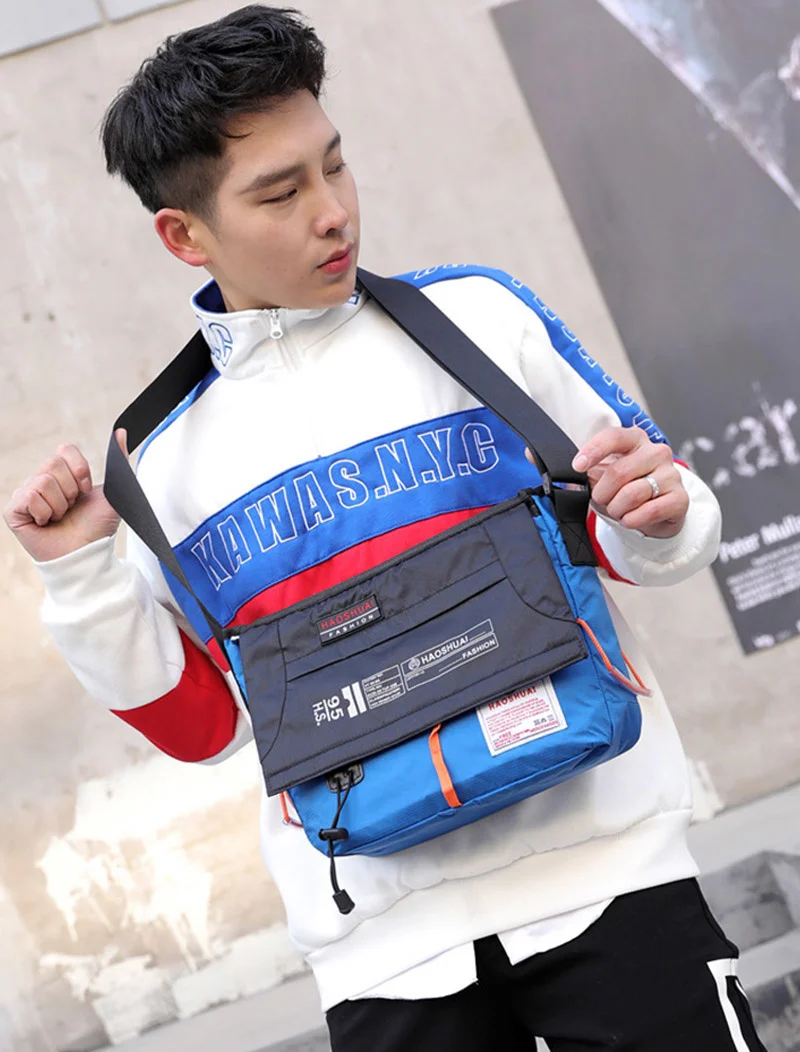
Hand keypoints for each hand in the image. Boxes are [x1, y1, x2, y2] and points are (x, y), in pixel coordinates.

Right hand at [3, 432, 125, 561]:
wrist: (87, 554)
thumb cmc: (97, 527)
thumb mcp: (113, 492)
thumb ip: (118, 461)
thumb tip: (121, 432)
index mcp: (61, 474)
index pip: (65, 450)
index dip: (80, 470)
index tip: (86, 491)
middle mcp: (40, 481)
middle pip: (52, 464)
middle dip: (70, 489)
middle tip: (72, 508)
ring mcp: (25, 495)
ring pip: (43, 481)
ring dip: (60, 504)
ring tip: (61, 517)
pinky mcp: (14, 512)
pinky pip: (29, 496)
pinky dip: (44, 512)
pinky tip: (46, 523)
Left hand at [571, 426, 687, 538]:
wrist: (657, 513)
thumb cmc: (628, 489)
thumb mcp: (606, 478)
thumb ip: (592, 474)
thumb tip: (577, 480)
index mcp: (636, 440)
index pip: (614, 437)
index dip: (593, 450)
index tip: (577, 466)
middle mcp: (657, 452)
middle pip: (618, 471)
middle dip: (602, 493)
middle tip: (603, 500)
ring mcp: (671, 474)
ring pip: (632, 494)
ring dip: (617, 509)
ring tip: (618, 510)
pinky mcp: (680, 498)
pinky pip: (649, 511)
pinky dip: (632, 520)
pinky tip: (631, 519)